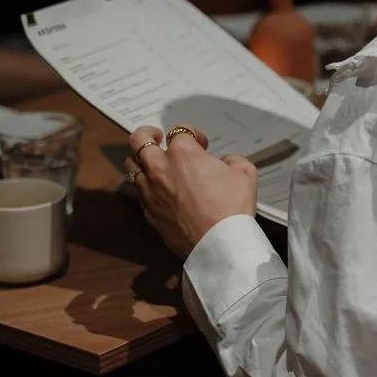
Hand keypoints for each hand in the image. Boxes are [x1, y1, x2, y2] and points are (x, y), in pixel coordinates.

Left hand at [124, 125, 257, 258]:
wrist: (219, 245)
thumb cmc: (231, 209)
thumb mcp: (245, 173)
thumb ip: (231, 159)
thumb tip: (224, 163)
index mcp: (183, 154)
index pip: (179, 131)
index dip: (192, 133)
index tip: (200, 143)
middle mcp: (160, 169)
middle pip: (138, 140)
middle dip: (147, 133)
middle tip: (156, 136)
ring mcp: (151, 192)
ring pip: (131, 166)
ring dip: (141, 159)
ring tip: (151, 161)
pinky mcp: (149, 212)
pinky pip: (138, 192)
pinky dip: (145, 185)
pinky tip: (158, 189)